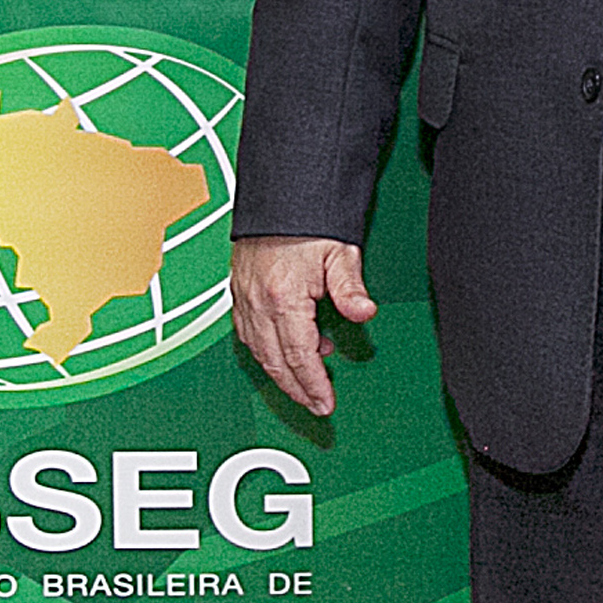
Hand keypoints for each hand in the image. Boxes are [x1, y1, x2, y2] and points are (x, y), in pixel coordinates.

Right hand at [231, 234, 373, 417]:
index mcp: (283, 297)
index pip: (299, 356)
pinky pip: (246, 334)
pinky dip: (264, 351)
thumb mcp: (339, 252)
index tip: (325, 402)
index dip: (313, 384)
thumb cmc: (307, 222)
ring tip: (304, 384)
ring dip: (280, 373)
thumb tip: (363, 312)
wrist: (278, 198)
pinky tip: (282, 352)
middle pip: (275, 362)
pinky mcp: (238, 293)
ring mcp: (244, 299)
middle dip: (297, 389)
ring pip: (257, 352)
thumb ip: (350, 287)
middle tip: (316, 405)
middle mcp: (258, 302)